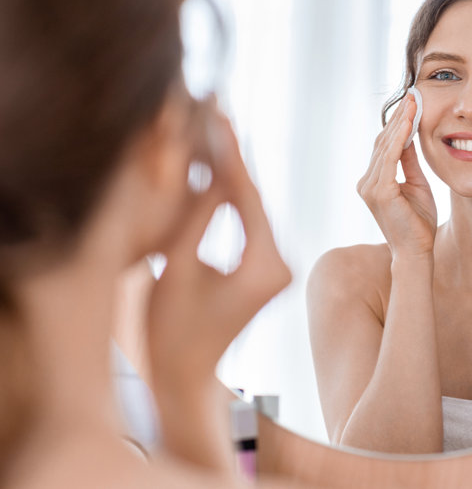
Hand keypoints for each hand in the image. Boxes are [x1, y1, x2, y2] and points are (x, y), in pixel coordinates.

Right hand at [147, 110, 289, 390]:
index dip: (230, 156)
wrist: (184, 377)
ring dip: (233, 173)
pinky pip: (249, 223)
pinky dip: (233, 196)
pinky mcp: (264, 269)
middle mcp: (280, 265)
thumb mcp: (179, 268)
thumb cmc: (173, 332)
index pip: (249, 199)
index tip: (218, 119)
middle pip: (255, 200)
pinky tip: (219, 168)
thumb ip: (198, 218)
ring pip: (253, 208)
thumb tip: (213, 172)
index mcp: (266, 267)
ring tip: (216, 129)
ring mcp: (275, 267)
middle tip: (218, 112)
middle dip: (233, 157)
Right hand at [357, 93, 436, 255]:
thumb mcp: (416, 185)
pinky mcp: (379, 192)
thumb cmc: (418, 223)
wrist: (416, 252)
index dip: (398, 124)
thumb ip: (410, 163)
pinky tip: (409, 123)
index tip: (412, 104)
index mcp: (373, 182)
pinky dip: (399, 138)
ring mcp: (370, 187)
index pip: (384, 146)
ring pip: (385, 146)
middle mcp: (366, 182)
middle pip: (382, 142)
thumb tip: (410, 138)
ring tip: (414, 102)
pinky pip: (389, 158)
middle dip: (399, 117)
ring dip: (400, 122)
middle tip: (413, 95)